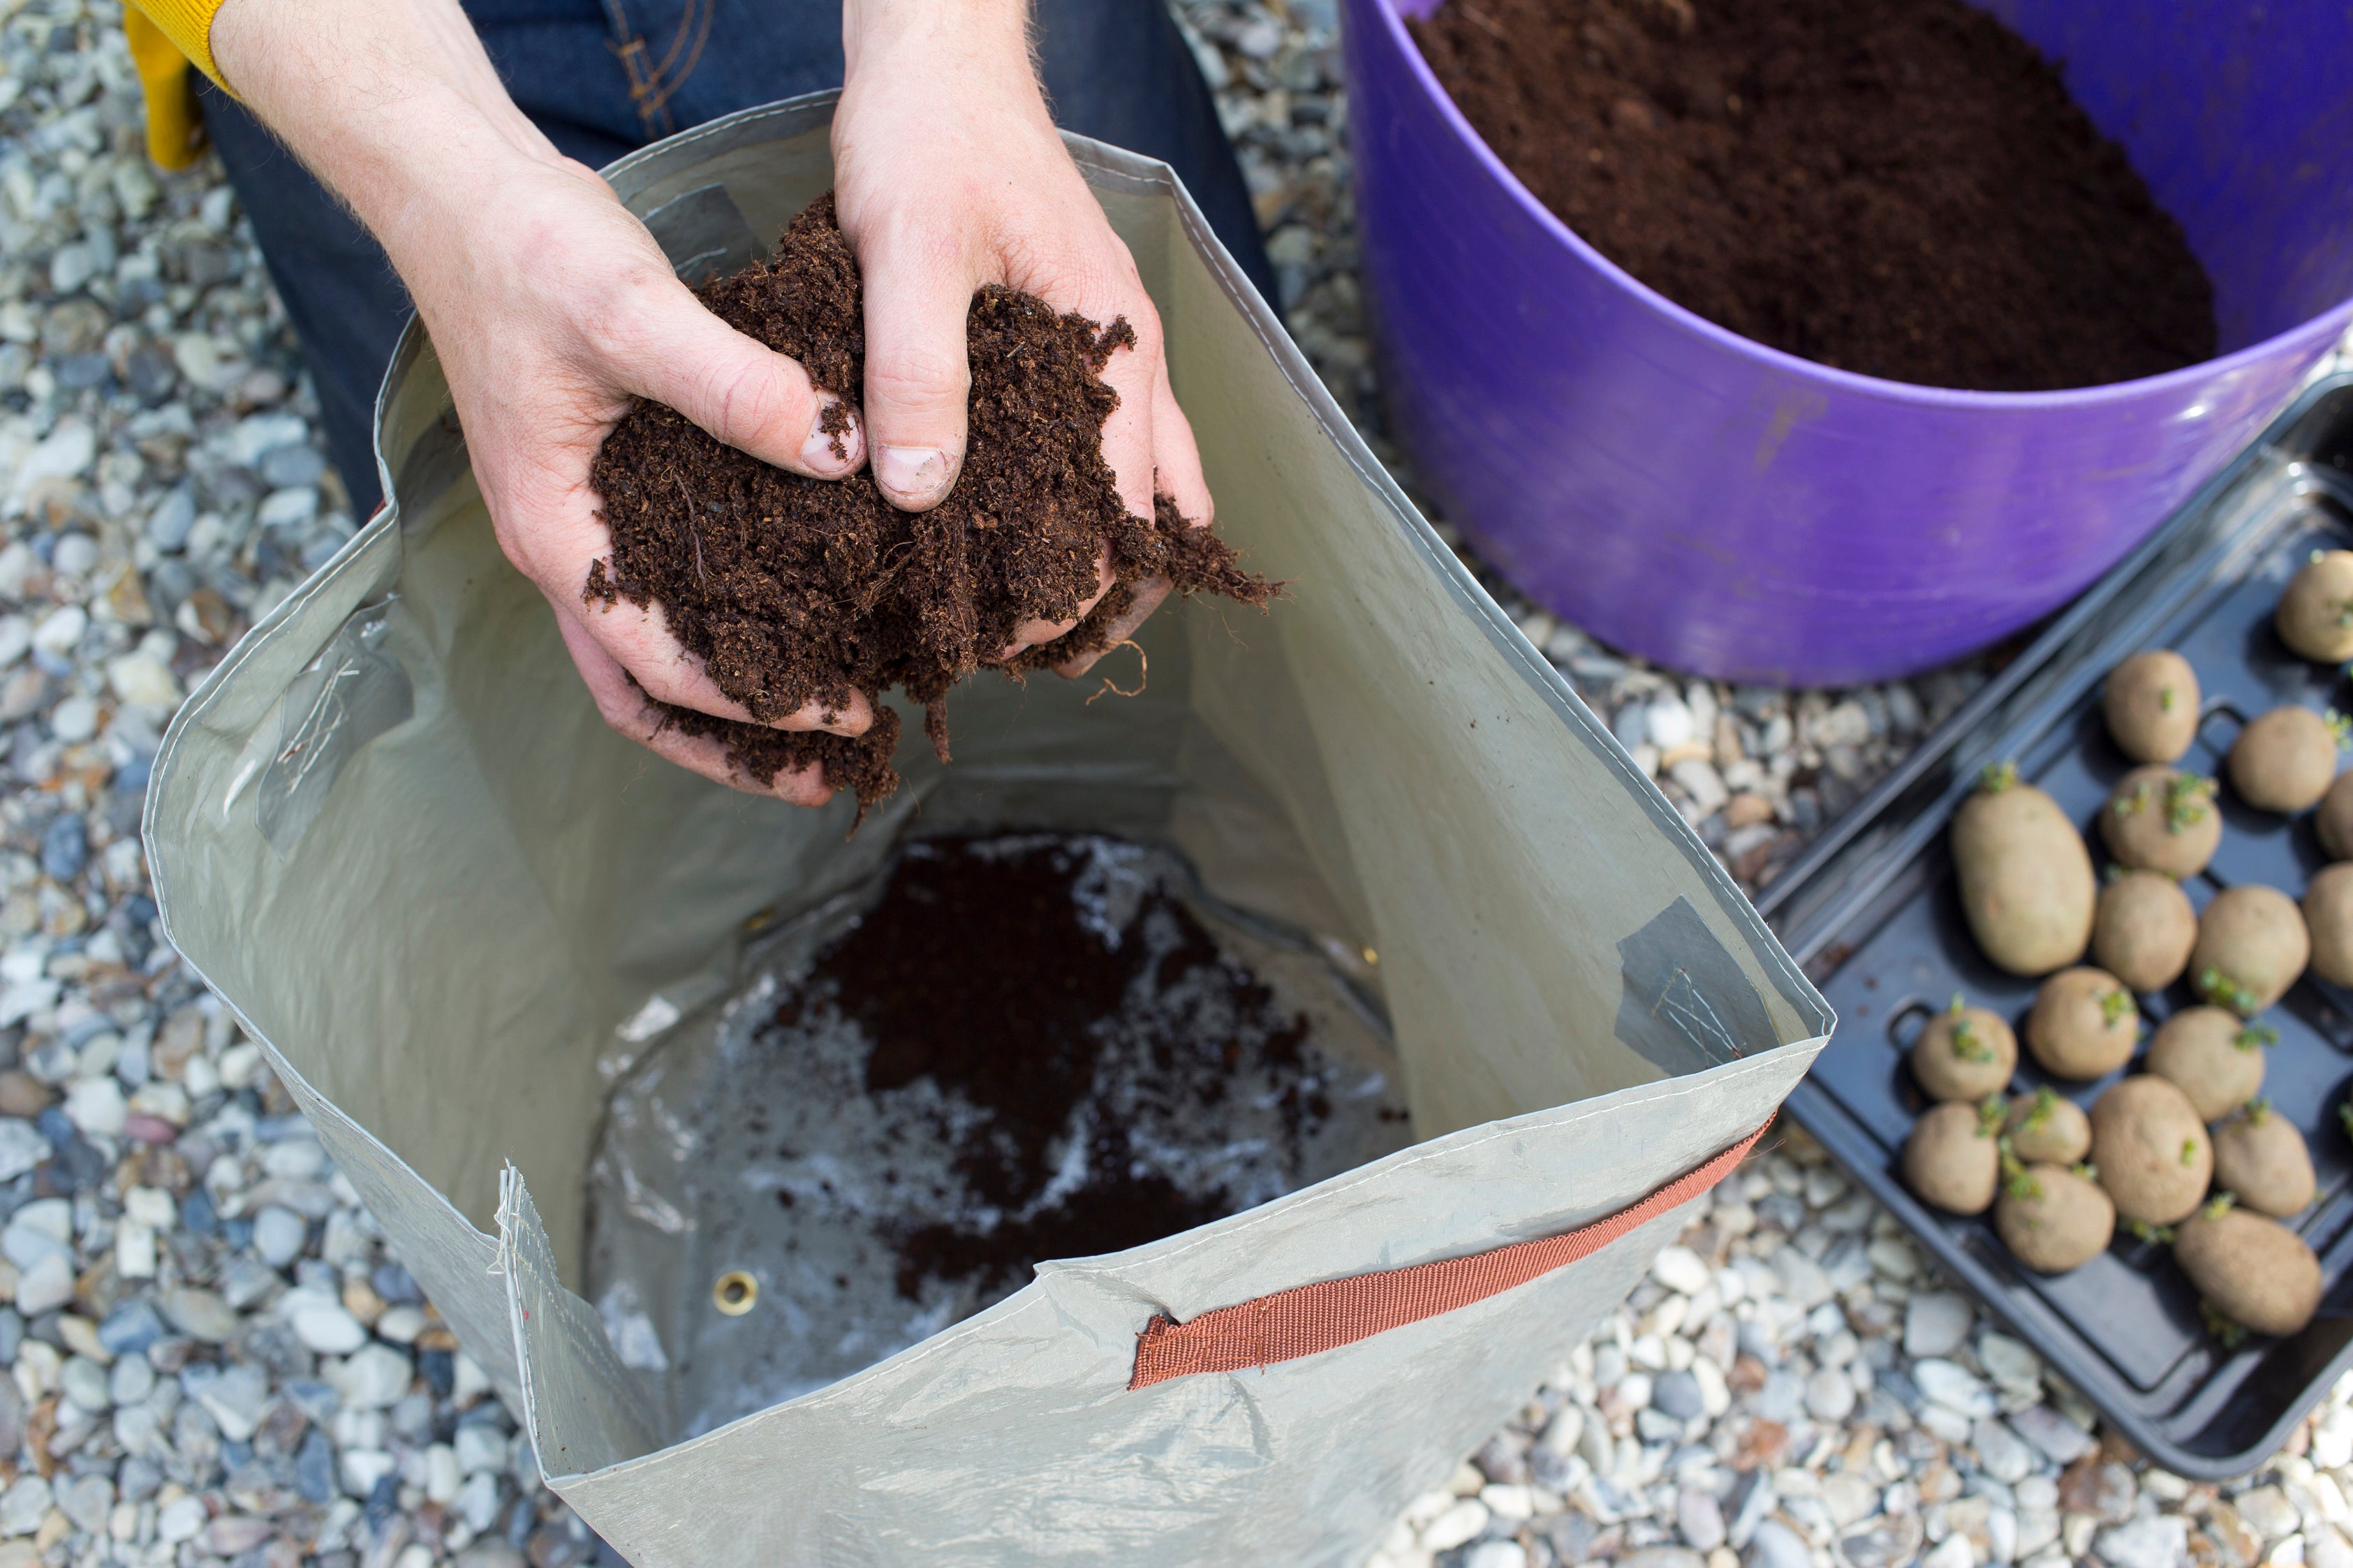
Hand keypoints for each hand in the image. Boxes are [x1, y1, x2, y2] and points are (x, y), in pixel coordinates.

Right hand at [212, 0, 872, 803]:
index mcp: (555, 533)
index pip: (659, 667)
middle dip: (737, 746)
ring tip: (827, 719)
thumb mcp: (633, 309)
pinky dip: (725, 616)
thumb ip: (734, 383)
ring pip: (649, 654)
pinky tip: (798, 605)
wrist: (462, 192)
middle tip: (839, 771)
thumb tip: (842, 450)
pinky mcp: (604, 485)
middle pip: (644, 697)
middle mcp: (563, 547)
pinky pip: (664, 586)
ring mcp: (580, 521)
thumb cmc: (526, 249)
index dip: (757, 706)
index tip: (849, 716)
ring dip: (732, 696)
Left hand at [835, 0, 1214, 669]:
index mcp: (1113, 344)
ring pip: (1145, 480)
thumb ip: (916, 369)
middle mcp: (1131, 355)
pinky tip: (1016, 529)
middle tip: (1033, 653)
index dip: (1083, 592)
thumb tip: (921, 494)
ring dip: (1104, 553)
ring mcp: (1111, 346)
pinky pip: (1106, 439)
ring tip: (1027, 614)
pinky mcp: (1074, 336)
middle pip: (1164, 510)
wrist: (941, 57)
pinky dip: (1082, 499)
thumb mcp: (905, 250)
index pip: (1131, 508)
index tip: (1017, 643)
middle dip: (1113, 592)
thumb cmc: (929, 137)